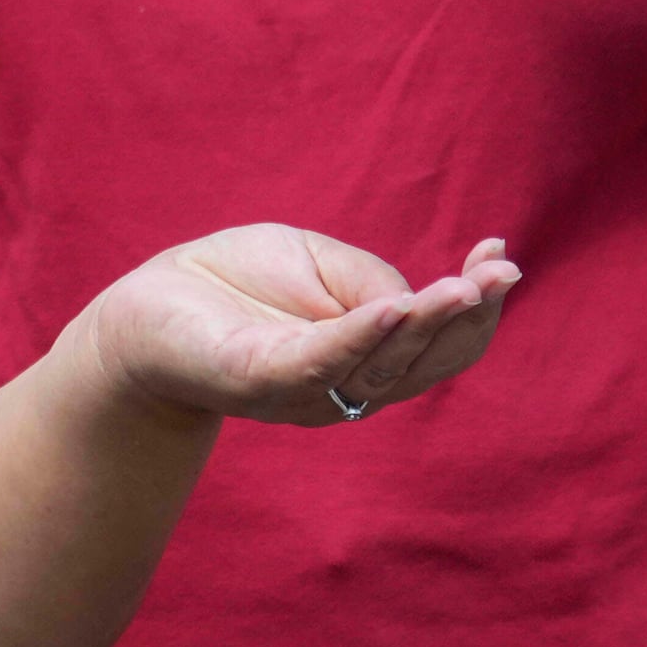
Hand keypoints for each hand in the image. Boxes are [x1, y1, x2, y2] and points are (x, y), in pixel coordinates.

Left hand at [87, 227, 522, 427]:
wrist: (142, 313)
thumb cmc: (231, 285)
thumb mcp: (312, 263)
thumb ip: (365, 280)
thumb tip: (409, 301)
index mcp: (366, 360)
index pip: (440, 342)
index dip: (478, 307)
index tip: (504, 258)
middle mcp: (345, 386)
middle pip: (426, 362)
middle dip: (468, 319)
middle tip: (501, 273)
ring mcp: (304, 389)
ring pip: (381, 364)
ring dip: (426, 323)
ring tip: (465, 287)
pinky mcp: (258, 379)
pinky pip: (318, 360)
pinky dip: (360, 335)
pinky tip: (394, 308)